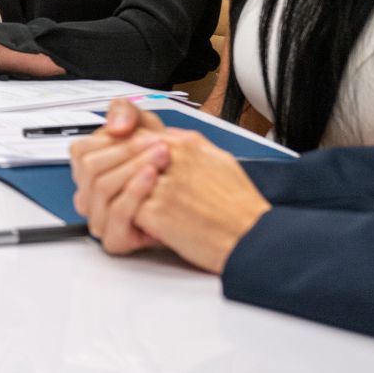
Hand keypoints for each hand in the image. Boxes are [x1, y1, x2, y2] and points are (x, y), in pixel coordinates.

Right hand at [69, 102, 171, 254]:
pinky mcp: (115, 238)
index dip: (110, 139)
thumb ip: (128, 114)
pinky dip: (134, 191)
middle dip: (126, 151)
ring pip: (102, 187)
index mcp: (90, 171)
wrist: (197, 204)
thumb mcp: (148, 130)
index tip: (141, 132)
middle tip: (158, 144)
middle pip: (90, 168)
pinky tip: (154, 177)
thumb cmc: (170, 169)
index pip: (81, 150)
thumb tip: (116, 125)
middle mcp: (90, 195)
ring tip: (161, 157)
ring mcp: (100, 218)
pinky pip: (116, 212)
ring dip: (133, 167)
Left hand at [131, 130, 271, 274]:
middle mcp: (171, 157)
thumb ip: (189, 148)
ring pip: (121, 182)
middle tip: (123, 189)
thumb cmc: (241, 205)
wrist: (252, 238)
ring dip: (125, 196)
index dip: (129, 153)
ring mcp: (161, 183)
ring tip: (137, 209)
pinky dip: (133, 219)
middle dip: (121, 173)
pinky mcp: (155, 211)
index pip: (139, 134)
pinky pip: (127, 209)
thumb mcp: (219, 160)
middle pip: (125, 155)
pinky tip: (146, 227)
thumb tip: (168, 142)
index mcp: (187, 143)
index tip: (128, 166)